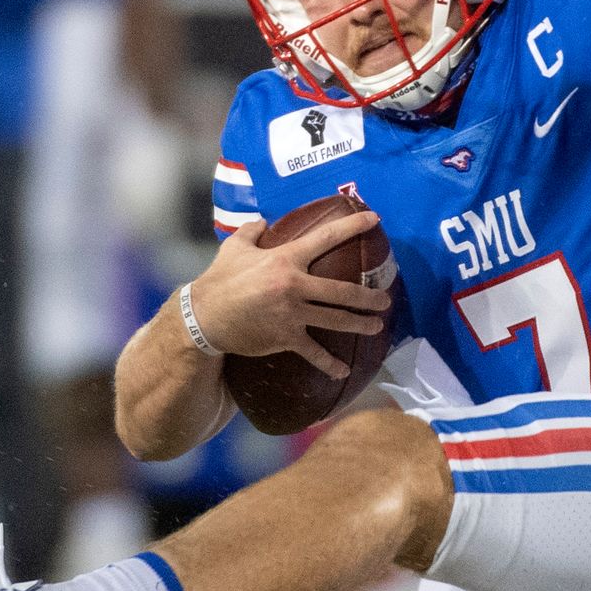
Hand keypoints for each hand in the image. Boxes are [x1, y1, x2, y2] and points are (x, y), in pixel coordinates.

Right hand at [185, 212, 392, 379]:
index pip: (325, 237)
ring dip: (360, 325)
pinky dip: (329, 363)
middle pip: (341, 291)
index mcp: (285, 259)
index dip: (352, 227)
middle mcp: (294, 285)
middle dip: (368, 296)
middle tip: (386, 298)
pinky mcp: (286, 337)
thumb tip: (264, 220)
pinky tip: (344, 370)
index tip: (373, 220)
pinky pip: (313, 352)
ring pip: (335, 320)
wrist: (204, 318)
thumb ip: (252, 231)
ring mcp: (292, 314)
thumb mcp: (234, 247)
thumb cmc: (219, 280)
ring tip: (377, 326)